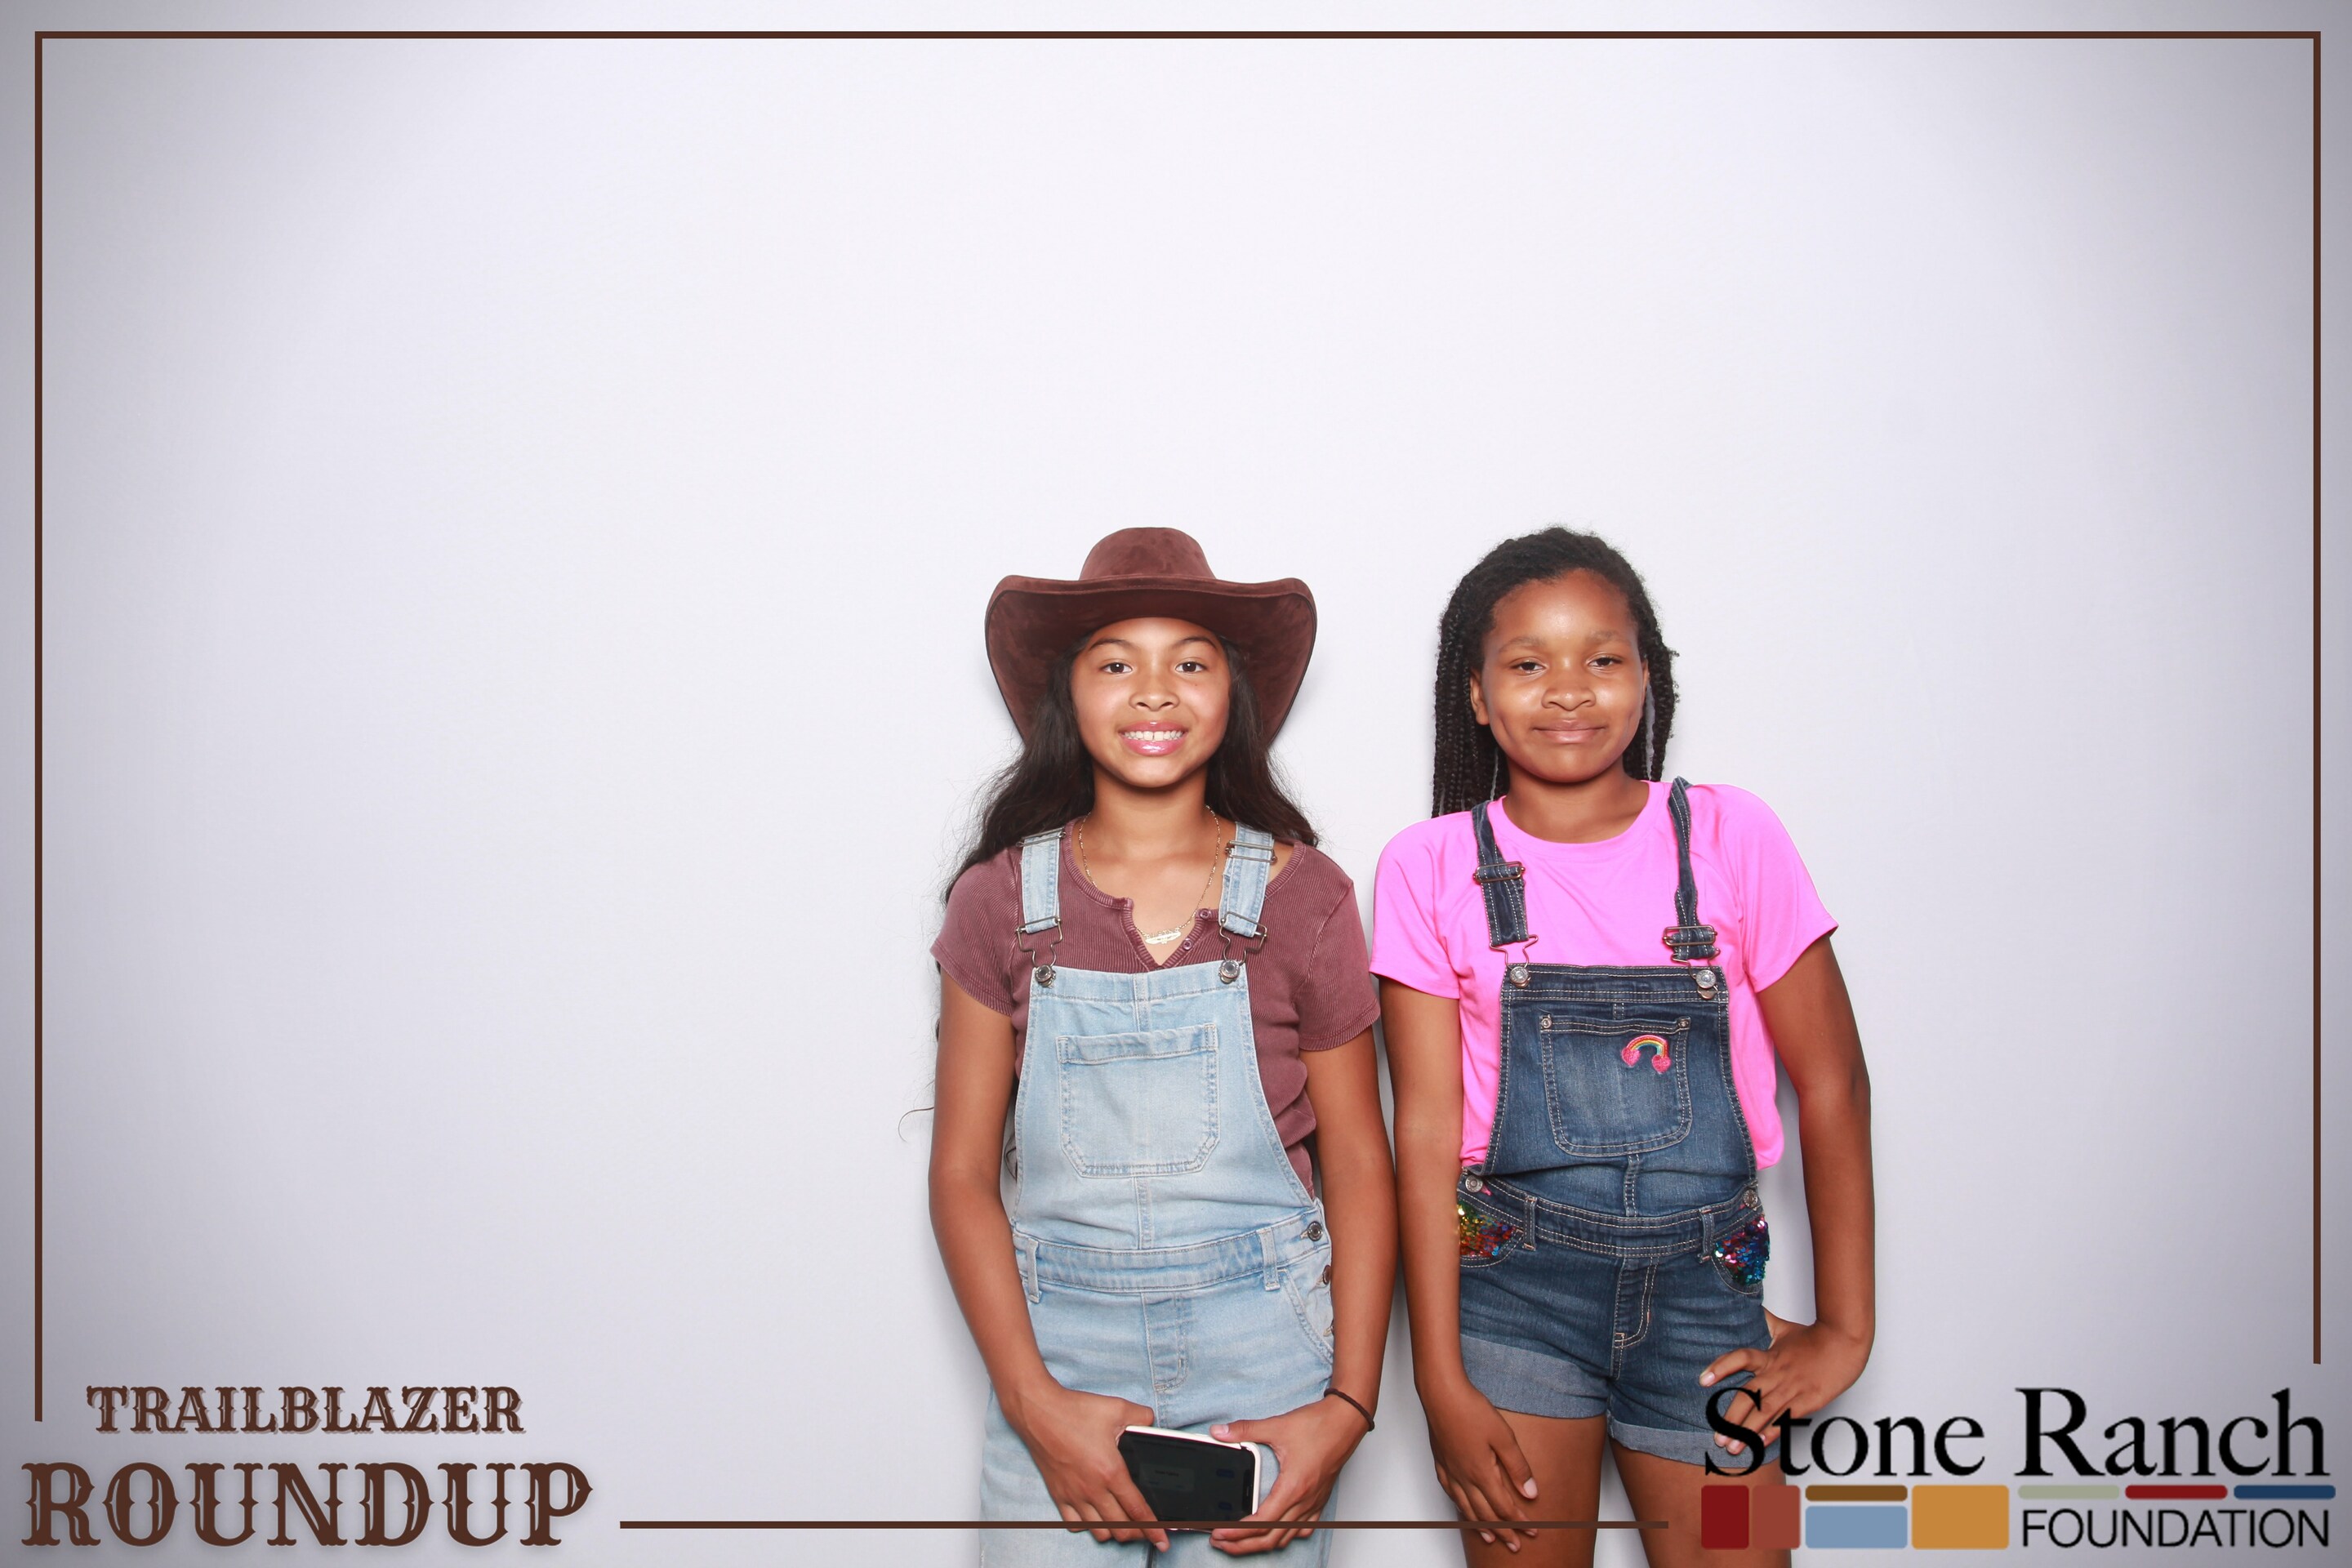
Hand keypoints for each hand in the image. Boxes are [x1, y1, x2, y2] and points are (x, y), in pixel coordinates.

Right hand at [1003, 1381, 1166, 1548]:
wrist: (1038, 1412)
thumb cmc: (1074, 1411)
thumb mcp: (1116, 1407)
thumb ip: (1141, 1417)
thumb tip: (1151, 1423)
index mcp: (1111, 1471)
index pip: (1138, 1511)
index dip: (1154, 1529)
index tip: (1162, 1541)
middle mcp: (1093, 1489)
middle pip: (1121, 1528)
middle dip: (1139, 1534)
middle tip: (1147, 1530)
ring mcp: (1074, 1495)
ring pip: (1100, 1531)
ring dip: (1115, 1532)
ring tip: (1123, 1524)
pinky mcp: (1058, 1495)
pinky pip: (1075, 1524)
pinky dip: (1089, 1526)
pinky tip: (1095, 1517)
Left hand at [1205, 1395, 1371, 1554]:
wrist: (1346, 1421)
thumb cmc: (1320, 1425)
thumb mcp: (1276, 1426)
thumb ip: (1245, 1430)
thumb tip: (1220, 1432)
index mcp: (1292, 1487)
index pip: (1261, 1522)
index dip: (1237, 1532)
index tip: (1220, 1533)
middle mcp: (1304, 1500)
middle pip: (1271, 1538)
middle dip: (1243, 1545)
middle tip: (1221, 1541)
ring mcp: (1314, 1502)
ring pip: (1286, 1537)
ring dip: (1262, 1543)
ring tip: (1241, 1541)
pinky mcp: (1320, 1499)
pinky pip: (1304, 1528)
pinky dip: (1287, 1535)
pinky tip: (1278, 1532)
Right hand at [1420, 1376, 1538, 1552]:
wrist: (1441, 1393)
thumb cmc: (1471, 1409)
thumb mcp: (1504, 1436)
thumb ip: (1518, 1467)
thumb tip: (1531, 1493)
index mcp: (1481, 1473)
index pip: (1504, 1506)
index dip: (1519, 1521)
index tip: (1533, 1531)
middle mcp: (1464, 1477)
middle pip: (1485, 1513)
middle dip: (1503, 1531)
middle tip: (1515, 1545)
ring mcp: (1450, 1471)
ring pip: (1466, 1507)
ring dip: (1480, 1525)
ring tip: (1490, 1537)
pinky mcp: (1441, 1462)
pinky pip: (1450, 1493)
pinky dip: (1459, 1507)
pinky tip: (1462, 1508)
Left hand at [1701, 1309, 1872, 1454]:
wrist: (1845, 1342)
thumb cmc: (1815, 1337)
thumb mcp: (1784, 1328)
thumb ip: (1764, 1322)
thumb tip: (1750, 1307)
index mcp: (1769, 1357)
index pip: (1740, 1358)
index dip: (1721, 1367)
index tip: (1702, 1380)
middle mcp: (1777, 1374)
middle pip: (1748, 1395)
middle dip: (1730, 1418)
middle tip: (1716, 1436)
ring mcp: (1792, 1389)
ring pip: (1764, 1412)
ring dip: (1746, 1432)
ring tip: (1731, 1448)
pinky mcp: (1808, 1401)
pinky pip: (1787, 1419)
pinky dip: (1773, 1433)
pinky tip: (1760, 1444)